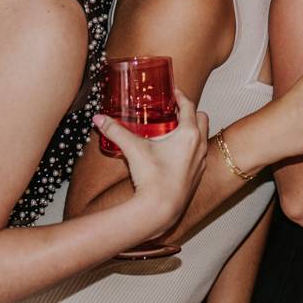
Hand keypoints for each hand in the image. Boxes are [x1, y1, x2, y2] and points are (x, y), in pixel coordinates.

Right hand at [94, 89, 209, 239]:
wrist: (161, 210)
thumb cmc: (153, 179)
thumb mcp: (133, 149)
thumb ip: (115, 131)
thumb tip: (100, 119)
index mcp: (189, 134)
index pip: (189, 105)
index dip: (180, 96)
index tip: (173, 92)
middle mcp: (199, 146)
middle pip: (201, 118)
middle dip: (189, 112)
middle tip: (172, 110)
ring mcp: (201, 162)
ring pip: (202, 136)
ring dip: (192, 130)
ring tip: (172, 130)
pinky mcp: (197, 175)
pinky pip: (199, 154)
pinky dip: (191, 148)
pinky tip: (174, 153)